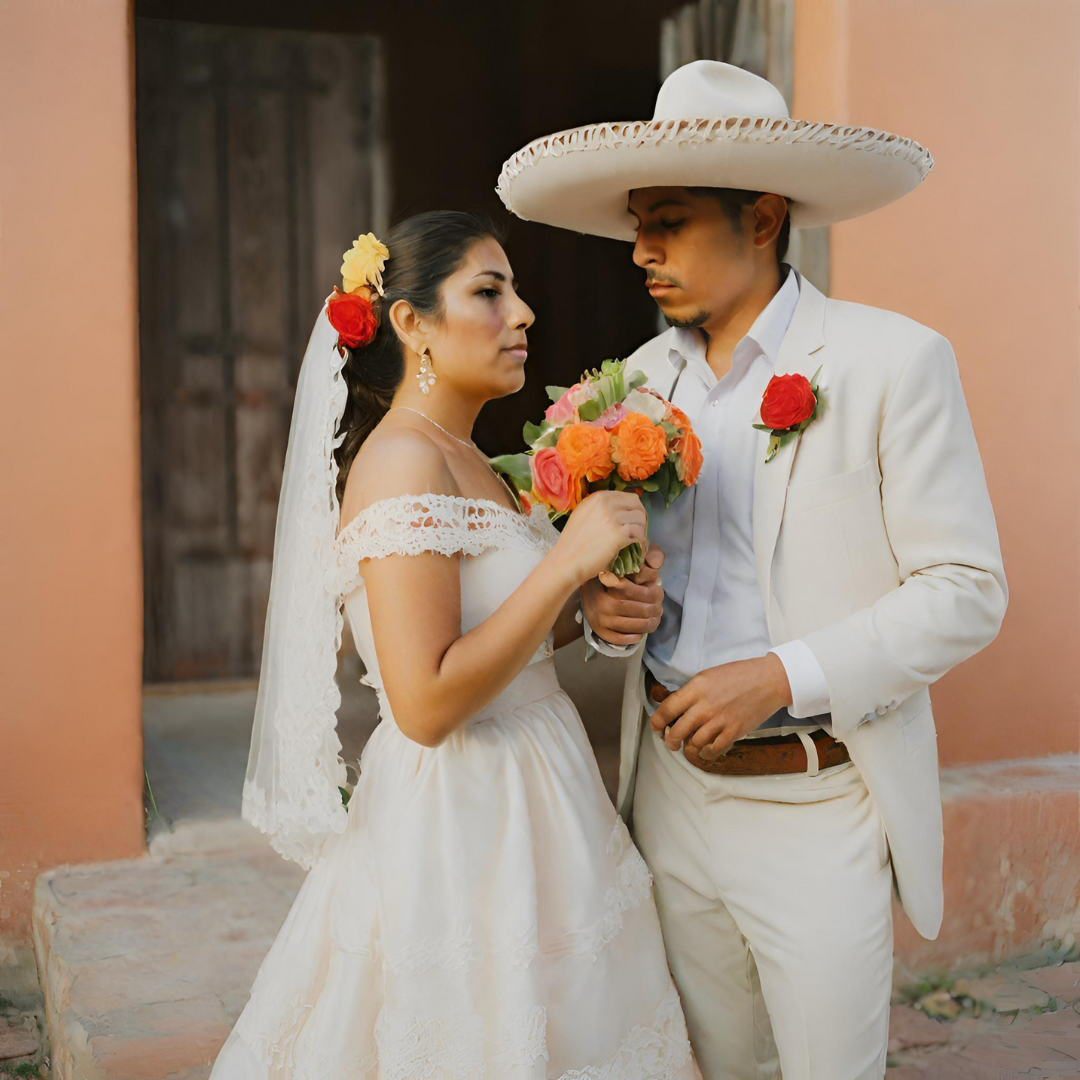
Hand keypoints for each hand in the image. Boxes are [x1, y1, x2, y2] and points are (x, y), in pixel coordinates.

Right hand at [554, 491, 647, 585]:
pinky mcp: (619, 534)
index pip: (629, 497)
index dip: (634, 510)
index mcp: (598, 497)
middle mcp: (606, 504)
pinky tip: (635, 550)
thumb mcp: (583, 514)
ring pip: (641, 520)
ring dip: (641, 532)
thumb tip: (620, 509)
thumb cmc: (573, 543)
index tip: (633, 520)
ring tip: (635, 542)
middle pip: (637, 506)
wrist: (567, 561)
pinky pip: (639, 535)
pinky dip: (640, 544)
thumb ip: (600, 508)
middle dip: (641, 519)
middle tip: (638, 532)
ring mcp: (613, 518)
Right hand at [580, 546, 664, 645]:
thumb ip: (646, 556)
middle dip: (653, 609)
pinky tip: (641, 632)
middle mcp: (602, 603)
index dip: (651, 592)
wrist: (583, 589)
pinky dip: (634, 636)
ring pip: (633, 626)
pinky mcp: (600, 632)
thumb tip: (656, 564)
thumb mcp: (626, 561)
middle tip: (660, 607)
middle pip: (637, 610)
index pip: (633, 590)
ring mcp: (600, 620)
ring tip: (655, 618)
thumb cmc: (609, 573)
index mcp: (606, 584)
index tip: (658, 589)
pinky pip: (621, 639)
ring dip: (649, 624)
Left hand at [649, 654, 792, 761]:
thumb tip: (677, 708)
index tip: (656, 727)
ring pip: (693, 744)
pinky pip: (713, 750)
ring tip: (689, 746)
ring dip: (688, 748)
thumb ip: (691, 692)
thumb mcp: (708, 676)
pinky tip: (705, 750)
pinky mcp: (733, 732)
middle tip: (671, 742)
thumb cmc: (739, 675)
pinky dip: (706, 753)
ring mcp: (719, 721)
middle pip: (677, 731)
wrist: (769, 680)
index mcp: (696, 688)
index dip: (657, 722)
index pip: (667, 709)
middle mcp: (704, 706)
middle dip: (670, 741)